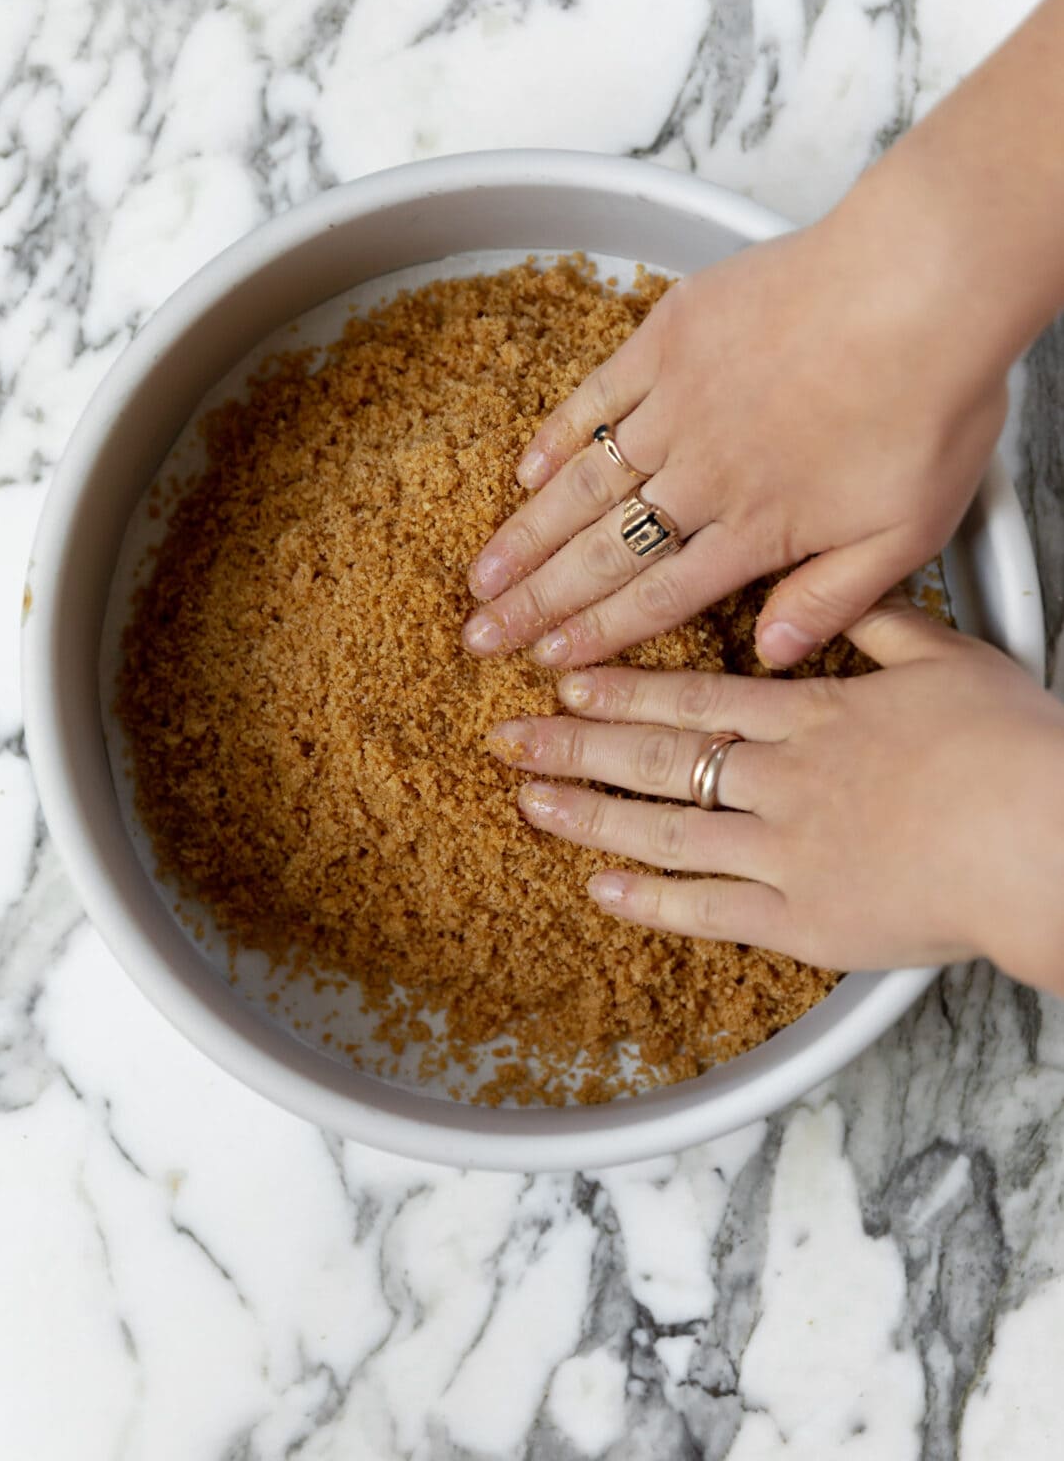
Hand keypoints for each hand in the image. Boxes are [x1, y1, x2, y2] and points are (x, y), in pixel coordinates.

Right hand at [463, 196, 1007, 671]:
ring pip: (586, 486)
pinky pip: (597, 397)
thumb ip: (835, 597)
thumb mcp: (910, 531)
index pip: (657, 598)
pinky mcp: (671, 337)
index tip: (547, 663)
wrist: (923, 281)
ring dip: (527, 535)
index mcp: (756, 528)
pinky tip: (523, 469)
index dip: (597, 636)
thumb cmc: (931, 402)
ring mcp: (678, 404)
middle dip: (536, 603)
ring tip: (480, 574)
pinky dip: (556, 436)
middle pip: (602, 554)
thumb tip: (769, 653)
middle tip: (478, 636)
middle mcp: (702, 475)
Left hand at [485, 599, 1063, 993]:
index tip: (567, 679)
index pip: (694, 695)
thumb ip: (885, 625)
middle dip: (573, 744)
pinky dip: (650, 900)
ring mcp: (785, 850)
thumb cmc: (1012, 750)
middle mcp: (782, 777)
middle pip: (657, 756)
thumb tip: (840, 598)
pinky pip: (708, 908)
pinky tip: (600, 890)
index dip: (622, 687)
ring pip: (663, 829)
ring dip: (588, 815)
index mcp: (814, 714)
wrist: (1044, 837)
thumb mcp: (949, 660)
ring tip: (530, 803)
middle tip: (506, 738)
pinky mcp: (803, 919)